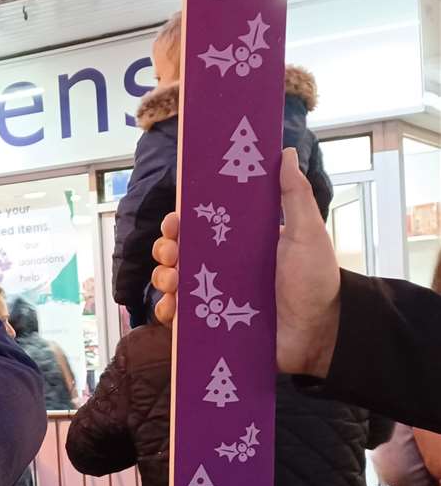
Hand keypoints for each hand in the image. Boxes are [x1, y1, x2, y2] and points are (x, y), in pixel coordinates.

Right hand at [153, 148, 339, 376]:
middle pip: (178, 253)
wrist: (321, 332)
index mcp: (238, 243)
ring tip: (173, 282)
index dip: (180, 222)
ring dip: (163, 278)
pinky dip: (167, 312)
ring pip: (172, 282)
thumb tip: (285, 153)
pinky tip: (172, 309)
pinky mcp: (211, 324)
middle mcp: (221, 268)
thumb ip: (294, 194)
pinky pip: (179, 318)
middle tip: (173, 253)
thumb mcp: (307, 233)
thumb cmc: (316, 281)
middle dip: (165, 249)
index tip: (175, 221)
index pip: (198, 226)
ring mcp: (214, 297)